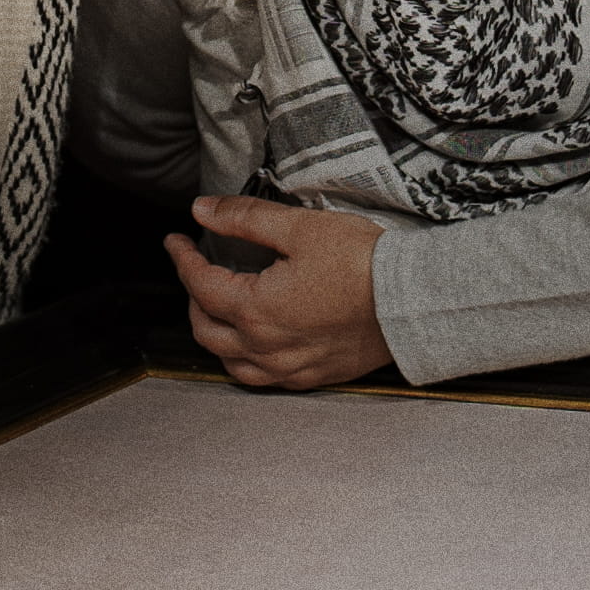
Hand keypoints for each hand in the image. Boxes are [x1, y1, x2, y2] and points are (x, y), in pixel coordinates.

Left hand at [173, 196, 393, 388]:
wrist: (413, 302)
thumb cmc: (362, 264)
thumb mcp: (300, 228)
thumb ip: (245, 219)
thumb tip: (202, 210)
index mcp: (254, 308)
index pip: (199, 283)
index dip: (181, 258)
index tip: (176, 241)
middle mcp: (265, 346)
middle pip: (205, 328)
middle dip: (193, 297)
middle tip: (196, 273)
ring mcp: (288, 367)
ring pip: (230, 362)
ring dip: (214, 335)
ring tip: (217, 311)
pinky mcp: (313, 377)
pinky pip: (263, 379)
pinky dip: (245, 362)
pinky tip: (252, 347)